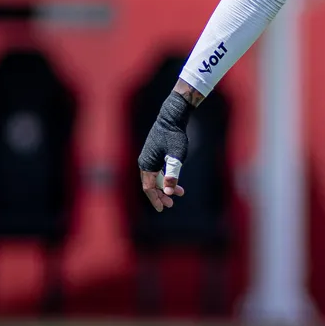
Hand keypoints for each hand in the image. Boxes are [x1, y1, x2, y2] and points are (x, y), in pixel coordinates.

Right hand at [137, 90, 192, 210]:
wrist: (172, 116)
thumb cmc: (174, 135)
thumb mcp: (176, 156)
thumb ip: (172, 173)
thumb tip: (167, 192)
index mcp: (146, 164)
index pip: (148, 188)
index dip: (155, 199)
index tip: (163, 208)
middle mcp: (144, 162)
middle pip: (150, 184)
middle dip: (161, 195)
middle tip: (171, 204)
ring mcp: (149, 157)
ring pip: (155, 177)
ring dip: (165, 186)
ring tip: (179, 193)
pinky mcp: (154, 153)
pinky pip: (157, 170)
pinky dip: (166, 177)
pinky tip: (175, 180)